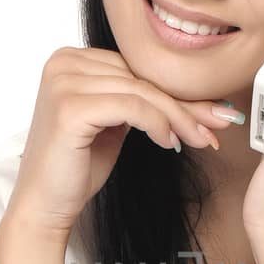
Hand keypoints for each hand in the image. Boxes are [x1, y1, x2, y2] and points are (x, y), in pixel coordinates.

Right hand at [4, 46, 233, 243]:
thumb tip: (208, 102)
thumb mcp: (119, 125)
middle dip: (185, 106)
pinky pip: (132, 106)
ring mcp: (63, 82)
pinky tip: (169, 144)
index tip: (215, 113)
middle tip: (218, 127)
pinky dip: (158, 124)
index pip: (137, 68)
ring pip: (142, 91)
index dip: (179, 92)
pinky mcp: (69, 106)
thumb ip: (147, 102)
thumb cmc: (78, 167)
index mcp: (72, 59)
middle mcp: (63, 62)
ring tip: (198, 140)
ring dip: (178, 118)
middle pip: (142, 78)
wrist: (45, 204)